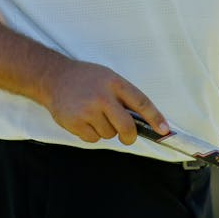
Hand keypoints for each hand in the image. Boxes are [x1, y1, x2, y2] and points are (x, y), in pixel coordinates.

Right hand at [41, 60, 169, 144]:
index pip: (141, 102)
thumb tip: (144, 122)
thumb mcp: (108, 78)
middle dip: (130, 136)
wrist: (54, 78)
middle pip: (126, 126)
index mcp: (114, 82)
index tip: (164, 131)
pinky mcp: (74, 122)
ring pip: (109, 134)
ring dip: (106, 131)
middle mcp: (102, 96)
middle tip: (128, 137)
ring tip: (94, 116)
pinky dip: (92, 135)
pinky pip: (93, 139)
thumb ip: (124, 96)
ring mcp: (87, 110)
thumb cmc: (86, 79)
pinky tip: (84, 121)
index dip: (155, 118)